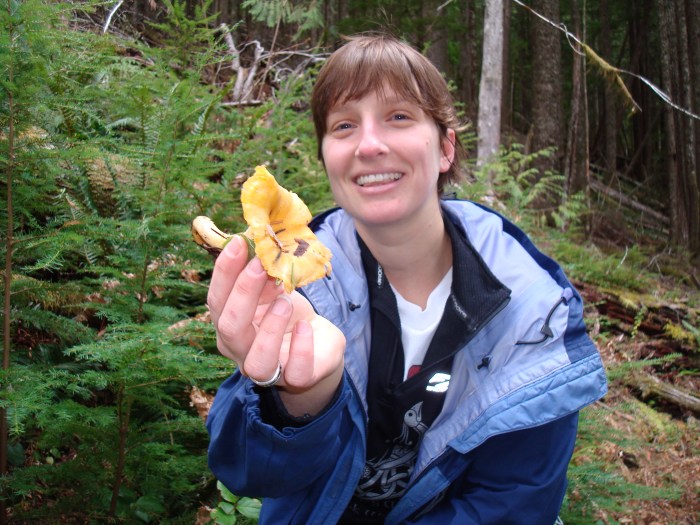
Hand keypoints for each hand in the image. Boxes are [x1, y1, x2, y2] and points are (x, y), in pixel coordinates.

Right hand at [207, 236, 345, 415]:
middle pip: (230, 328)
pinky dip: (300, 349)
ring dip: (269, 327)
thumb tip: (255, 235)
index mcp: (229, 324)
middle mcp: (241, 350)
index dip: (225, 272)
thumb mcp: (273, 288)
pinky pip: (295, 373)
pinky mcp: (297, 378)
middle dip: (244, 293)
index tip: (240, 243)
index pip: (216, 301)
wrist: (317, 346)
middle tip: (262, 265)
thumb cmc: (287, 313)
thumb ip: (261, 270)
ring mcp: (268, 369)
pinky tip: (305, 327)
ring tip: (285, 299)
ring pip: (256, 361)